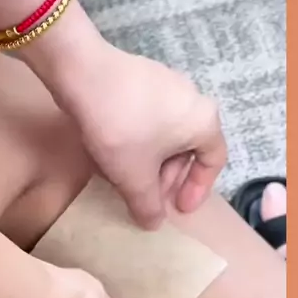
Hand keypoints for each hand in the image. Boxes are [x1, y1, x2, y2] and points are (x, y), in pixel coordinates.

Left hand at [0, 0, 226, 228]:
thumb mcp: (134, 177)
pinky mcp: (143, 77)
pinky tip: (115, 152)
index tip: (178, 209)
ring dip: (152, 161)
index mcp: (204, 122)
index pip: (214, 162)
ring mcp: (168, 83)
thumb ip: (148, 205)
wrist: (83, 74)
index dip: (198, 190)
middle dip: (169, 178)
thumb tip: (153, 222)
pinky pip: (150, 116)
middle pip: (188, 148)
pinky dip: (141, 139)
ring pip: (167, 133)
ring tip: (127, 178)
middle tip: (148, 197)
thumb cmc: (121, 129)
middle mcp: (194, 98)